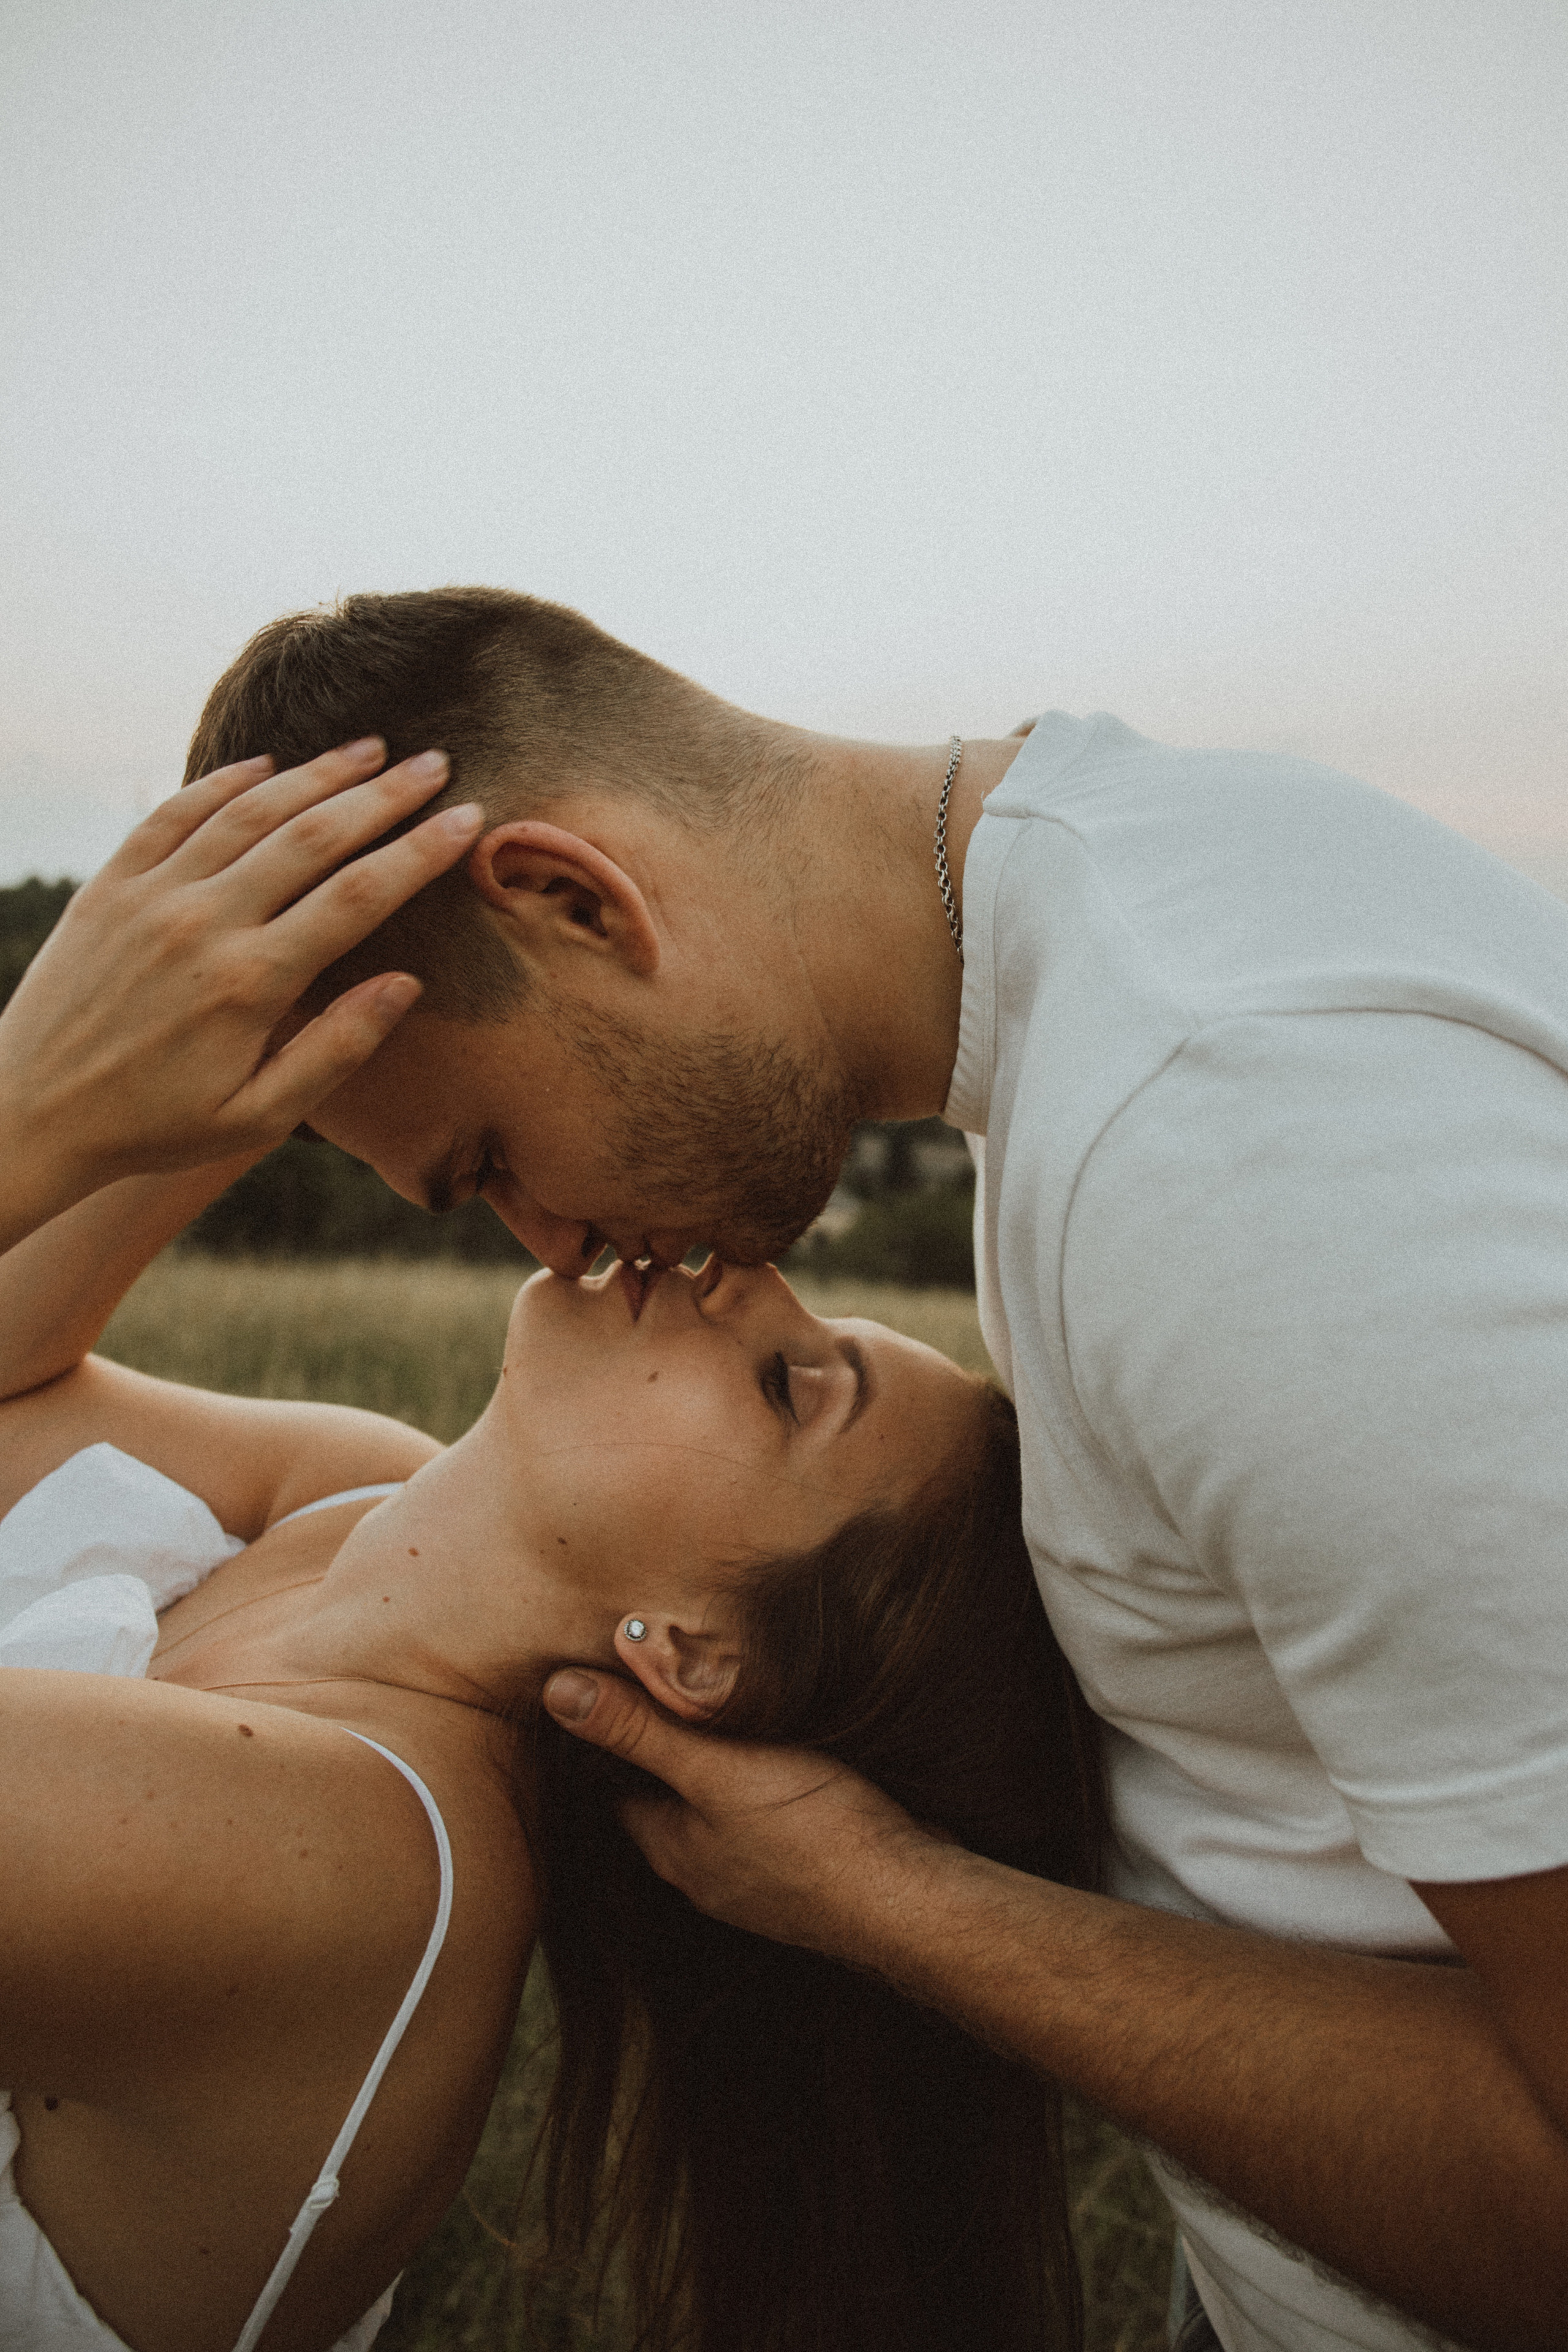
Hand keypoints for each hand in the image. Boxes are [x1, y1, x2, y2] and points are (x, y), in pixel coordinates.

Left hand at [0, 741, 482, 1226]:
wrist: (26, 1112)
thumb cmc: (152, 1127)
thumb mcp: (256, 1119)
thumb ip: (336, 1048)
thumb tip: (407, 983)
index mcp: (251, 984)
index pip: (358, 896)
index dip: (420, 851)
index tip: (468, 819)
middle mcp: (203, 924)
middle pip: (314, 836)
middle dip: (384, 795)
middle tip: (436, 763)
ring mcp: (151, 896)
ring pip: (250, 812)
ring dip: (316, 774)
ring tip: (370, 749)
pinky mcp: (109, 886)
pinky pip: (175, 815)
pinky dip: (225, 783)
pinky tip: (267, 766)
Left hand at [543, 1668, 940, 1963]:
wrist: (912, 1900)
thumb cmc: (815, 1837)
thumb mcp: (719, 1770)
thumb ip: (641, 1731)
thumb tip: (555, 1692)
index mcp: (672, 1849)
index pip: (615, 1784)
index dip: (610, 1732)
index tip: (611, 1679)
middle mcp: (707, 1869)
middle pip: (667, 1795)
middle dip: (667, 1744)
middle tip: (668, 1677)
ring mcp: (761, 1874)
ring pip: (721, 1805)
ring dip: (721, 1763)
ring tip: (729, 1705)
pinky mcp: (809, 1867)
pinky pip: (769, 1815)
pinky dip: (767, 1781)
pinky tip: (791, 1750)